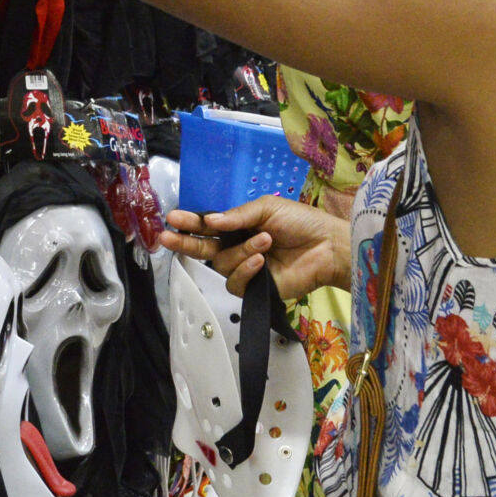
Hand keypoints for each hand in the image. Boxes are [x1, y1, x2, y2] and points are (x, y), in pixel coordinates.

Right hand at [159, 197, 351, 301]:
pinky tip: (260, 260)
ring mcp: (247, 269)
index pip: (209, 226)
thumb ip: (237, 216)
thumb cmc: (301, 222)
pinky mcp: (257, 289)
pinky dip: (246, 270)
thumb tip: (210, 222)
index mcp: (240, 226)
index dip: (191, 223)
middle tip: (167, 237)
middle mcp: (239, 247)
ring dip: (240, 251)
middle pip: (204, 249)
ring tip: (264, 240)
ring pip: (223, 265)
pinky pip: (236, 283)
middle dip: (185, 243)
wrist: (328, 247)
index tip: (172, 218)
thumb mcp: (267, 208)